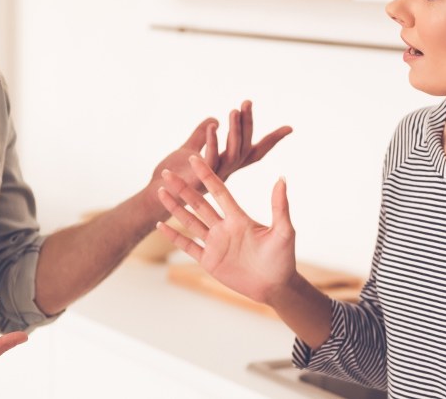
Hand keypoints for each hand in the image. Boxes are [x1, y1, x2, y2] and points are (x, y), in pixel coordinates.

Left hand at [153, 100, 292, 187]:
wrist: (155, 199)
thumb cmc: (174, 177)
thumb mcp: (188, 150)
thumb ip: (200, 135)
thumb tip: (213, 120)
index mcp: (228, 166)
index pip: (255, 150)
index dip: (272, 140)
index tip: (290, 128)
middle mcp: (226, 173)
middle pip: (243, 146)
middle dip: (247, 124)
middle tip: (247, 102)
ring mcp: (215, 178)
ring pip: (231, 152)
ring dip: (233, 131)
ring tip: (233, 111)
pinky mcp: (200, 181)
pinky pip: (210, 160)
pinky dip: (211, 142)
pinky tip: (211, 126)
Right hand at [156, 155, 296, 304]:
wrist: (275, 286)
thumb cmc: (283, 258)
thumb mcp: (284, 231)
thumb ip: (280, 206)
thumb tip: (282, 178)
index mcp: (239, 218)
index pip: (219, 192)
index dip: (207, 175)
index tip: (195, 158)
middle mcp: (224, 227)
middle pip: (199, 203)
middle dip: (183, 188)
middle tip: (167, 172)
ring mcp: (215, 243)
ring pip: (190, 221)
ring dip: (175, 207)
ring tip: (160, 192)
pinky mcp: (209, 261)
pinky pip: (188, 246)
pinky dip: (174, 236)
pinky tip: (160, 225)